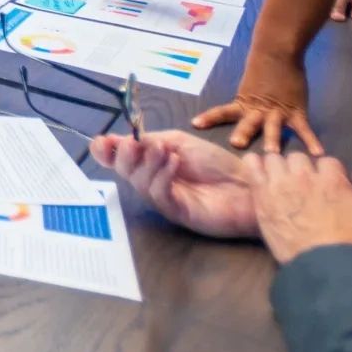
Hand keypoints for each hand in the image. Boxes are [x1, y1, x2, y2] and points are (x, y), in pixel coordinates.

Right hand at [90, 130, 257, 239]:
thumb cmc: (217, 164)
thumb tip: (121, 139)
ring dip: (148, 163)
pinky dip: (162, 176)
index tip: (103, 142)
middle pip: (126, 172)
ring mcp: (164, 199)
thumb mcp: (181, 143)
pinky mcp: (177, 212)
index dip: (108, 152)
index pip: (121, 159)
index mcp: (151, 164)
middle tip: (134, 143)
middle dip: (125, 156)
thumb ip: (152, 141)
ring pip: (141, 183)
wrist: (248, 186)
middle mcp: (152, 182)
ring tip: (163, 150)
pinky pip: (160, 194)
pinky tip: (174, 162)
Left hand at [193, 48, 320, 153]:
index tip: (195, 124)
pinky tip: (318, 153)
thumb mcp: (248, 88)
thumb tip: (237, 116)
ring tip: (273, 152)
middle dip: (243, 133)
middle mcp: (258, 110)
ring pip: (274, 127)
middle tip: (237, 144)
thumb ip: (245, 104)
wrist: (278, 52)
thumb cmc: (262, 69)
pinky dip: (311, 140)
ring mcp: (278, 111)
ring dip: (273, 138)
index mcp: (243, 104)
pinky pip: (304, 129)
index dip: (209, 118)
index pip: (222, 112)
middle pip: (248, 123)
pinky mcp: (296, 111)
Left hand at [242, 151, 351, 263]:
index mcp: (332, 179)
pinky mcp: (262, 198)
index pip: (327, 162)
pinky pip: (253, 169)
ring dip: (279, 168)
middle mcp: (305, 177)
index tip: (326, 188)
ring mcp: (281, 186)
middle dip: (302, 170)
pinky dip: (254, 166)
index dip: (328, 175)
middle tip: (302, 187)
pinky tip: (257, 171)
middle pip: (299, 159)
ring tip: (281, 183)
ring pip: (275, 160)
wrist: (328, 268)